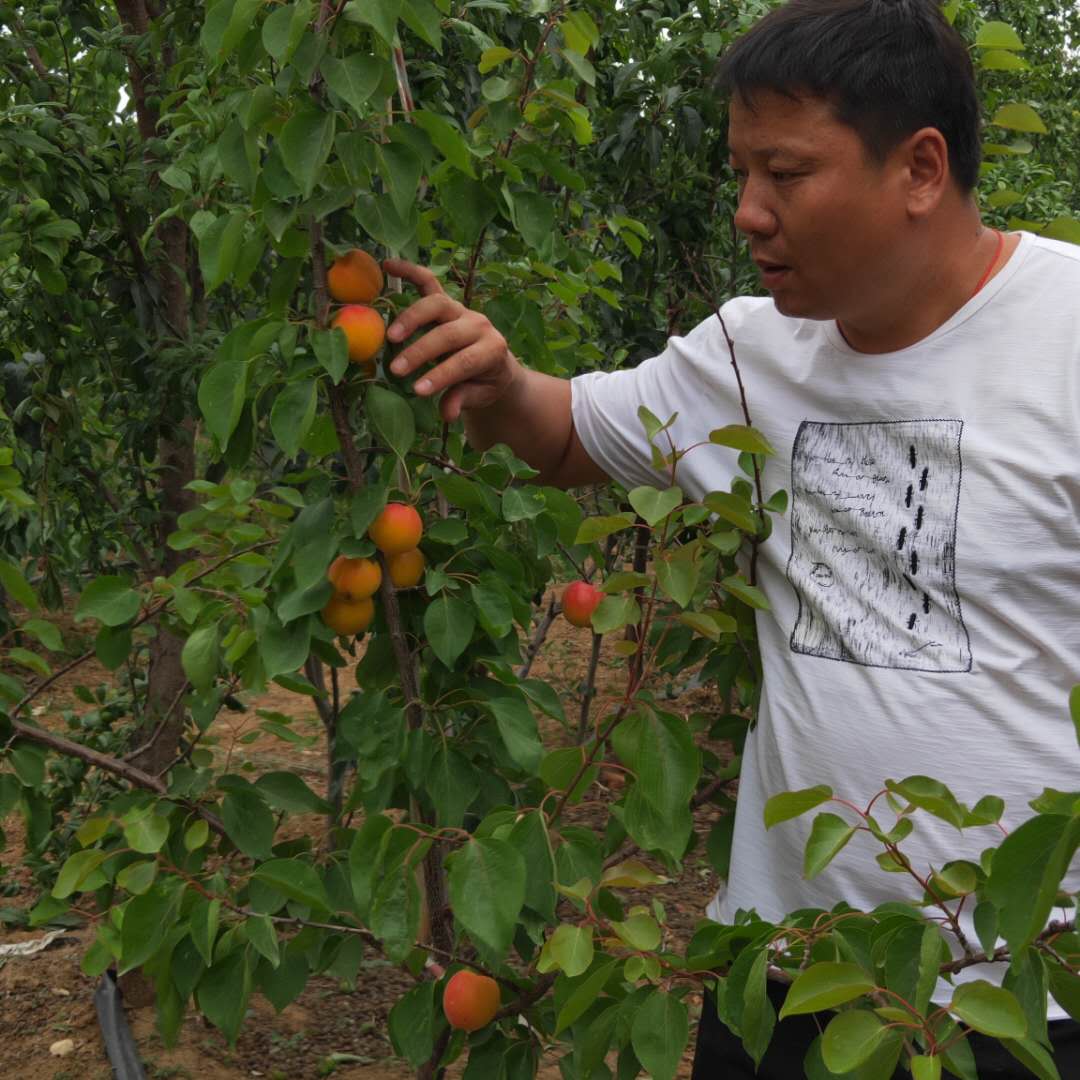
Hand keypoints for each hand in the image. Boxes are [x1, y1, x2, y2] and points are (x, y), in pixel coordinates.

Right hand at [382, 258, 518, 422]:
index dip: (441, 375)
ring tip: (390, 336)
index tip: (417, 390)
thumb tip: (448, 413)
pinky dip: (409, 271)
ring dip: (411, 318)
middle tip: (397, 370)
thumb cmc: (485, 383)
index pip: (465, 362)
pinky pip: (428, 281)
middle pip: (448, 333)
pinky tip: (387, 265)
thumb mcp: (480, 396)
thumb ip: (463, 400)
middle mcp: (479, 325)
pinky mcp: (447, 301)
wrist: (497, 364)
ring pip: (436, 304)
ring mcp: (462, 309)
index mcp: (492, 349)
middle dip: (421, 352)